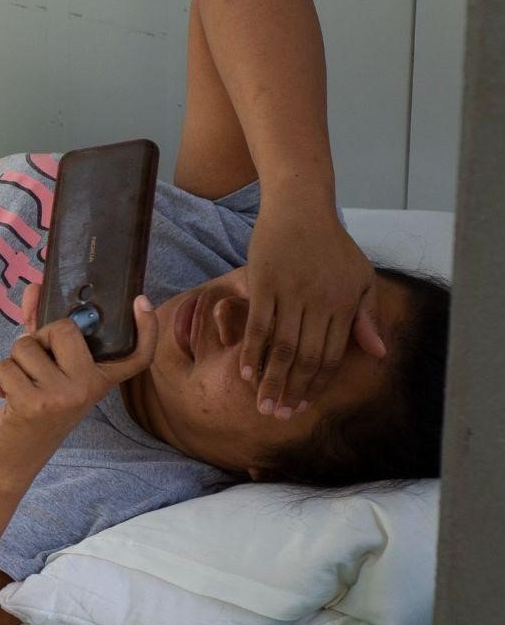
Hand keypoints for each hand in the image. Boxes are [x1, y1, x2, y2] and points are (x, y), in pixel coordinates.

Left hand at [0, 282, 160, 476]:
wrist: (11, 458)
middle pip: (64, 328)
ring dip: (12, 361)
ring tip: (19, 385)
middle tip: (35, 365)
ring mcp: (64, 396)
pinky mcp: (34, 403)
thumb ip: (41, 329)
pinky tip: (6, 395)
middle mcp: (89, 388)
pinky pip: (6, 365)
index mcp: (100, 380)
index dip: (145, 329)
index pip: (135, 355)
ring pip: (26, 345)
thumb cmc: (30, 407)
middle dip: (38, 338)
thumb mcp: (44, 370)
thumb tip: (33, 287)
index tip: (142, 302)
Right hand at [234, 202, 387, 417]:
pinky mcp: (265, 284)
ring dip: (271, 380)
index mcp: (345, 304)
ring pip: (281, 347)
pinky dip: (252, 351)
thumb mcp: (360, 277)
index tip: (303, 406)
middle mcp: (320, 302)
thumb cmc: (332, 244)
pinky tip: (247, 372)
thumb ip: (366, 317)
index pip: (331, 356)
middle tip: (279, 415)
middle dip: (292, 391)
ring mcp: (290, 293)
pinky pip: (258, 325)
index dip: (317, 385)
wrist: (300, 208)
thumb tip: (377, 355)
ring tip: (262, 404)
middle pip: (304, 357)